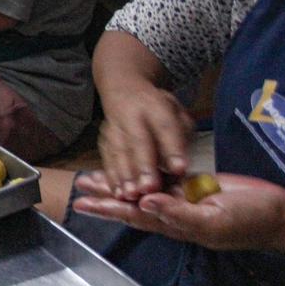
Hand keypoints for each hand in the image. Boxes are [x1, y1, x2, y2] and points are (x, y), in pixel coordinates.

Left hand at [72, 171, 284, 252]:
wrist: (277, 211)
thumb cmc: (249, 221)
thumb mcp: (214, 222)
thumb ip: (179, 215)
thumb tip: (145, 204)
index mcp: (174, 224)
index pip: (134, 215)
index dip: (109, 208)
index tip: (85, 202)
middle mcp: (172, 211)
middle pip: (131, 203)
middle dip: (105, 195)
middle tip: (79, 187)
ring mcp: (181, 197)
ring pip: (142, 190)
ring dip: (119, 183)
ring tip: (94, 177)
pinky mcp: (191, 184)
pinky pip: (161, 179)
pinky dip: (143, 173)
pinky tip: (129, 167)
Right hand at [97, 84, 194, 199]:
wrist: (123, 90)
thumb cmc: (159, 110)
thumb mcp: (178, 114)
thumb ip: (181, 138)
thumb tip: (180, 167)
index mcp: (156, 106)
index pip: (165, 126)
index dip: (172, 148)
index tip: (180, 169)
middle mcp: (132, 115)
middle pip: (138, 141)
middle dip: (143, 166)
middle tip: (149, 188)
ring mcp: (113, 127)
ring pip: (118, 151)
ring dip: (124, 175)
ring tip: (130, 195)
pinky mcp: (103, 139)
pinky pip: (106, 159)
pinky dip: (111, 177)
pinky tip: (117, 193)